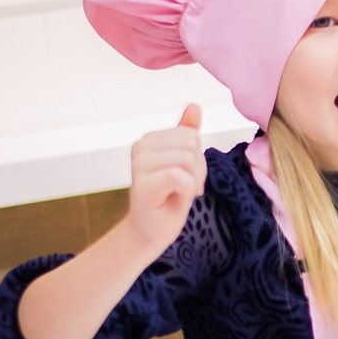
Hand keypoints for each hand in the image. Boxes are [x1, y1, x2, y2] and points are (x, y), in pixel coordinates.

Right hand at [126, 103, 207, 256]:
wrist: (151, 232)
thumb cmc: (168, 199)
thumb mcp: (184, 163)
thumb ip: (187, 134)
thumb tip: (194, 105)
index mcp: (150, 139)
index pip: (191, 135)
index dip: (198, 159)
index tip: (187, 177)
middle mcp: (140, 147)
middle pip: (191, 144)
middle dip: (198, 169)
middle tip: (185, 186)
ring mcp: (139, 165)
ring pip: (187, 158)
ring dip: (194, 181)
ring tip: (180, 193)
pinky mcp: (143, 183)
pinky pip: (179, 175)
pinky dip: (187, 189)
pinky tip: (178, 198)